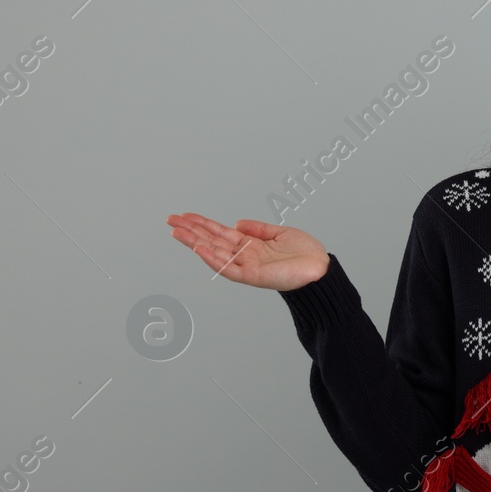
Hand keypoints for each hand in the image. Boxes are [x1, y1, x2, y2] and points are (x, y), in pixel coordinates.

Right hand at [165, 213, 328, 291]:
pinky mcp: (252, 275)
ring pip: (214, 253)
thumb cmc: (305, 254)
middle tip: (170, 220)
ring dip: (195, 242)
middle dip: (191, 230)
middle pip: (211, 240)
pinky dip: (214, 259)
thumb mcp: (280, 233)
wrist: (320, 269)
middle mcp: (244, 255)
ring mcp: (246, 266)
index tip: (184, 216)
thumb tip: (237, 222)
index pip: (220, 232)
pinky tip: (200, 248)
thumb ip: (258, 228)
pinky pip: (228, 268)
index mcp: (250, 245)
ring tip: (178, 232)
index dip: (202, 223)